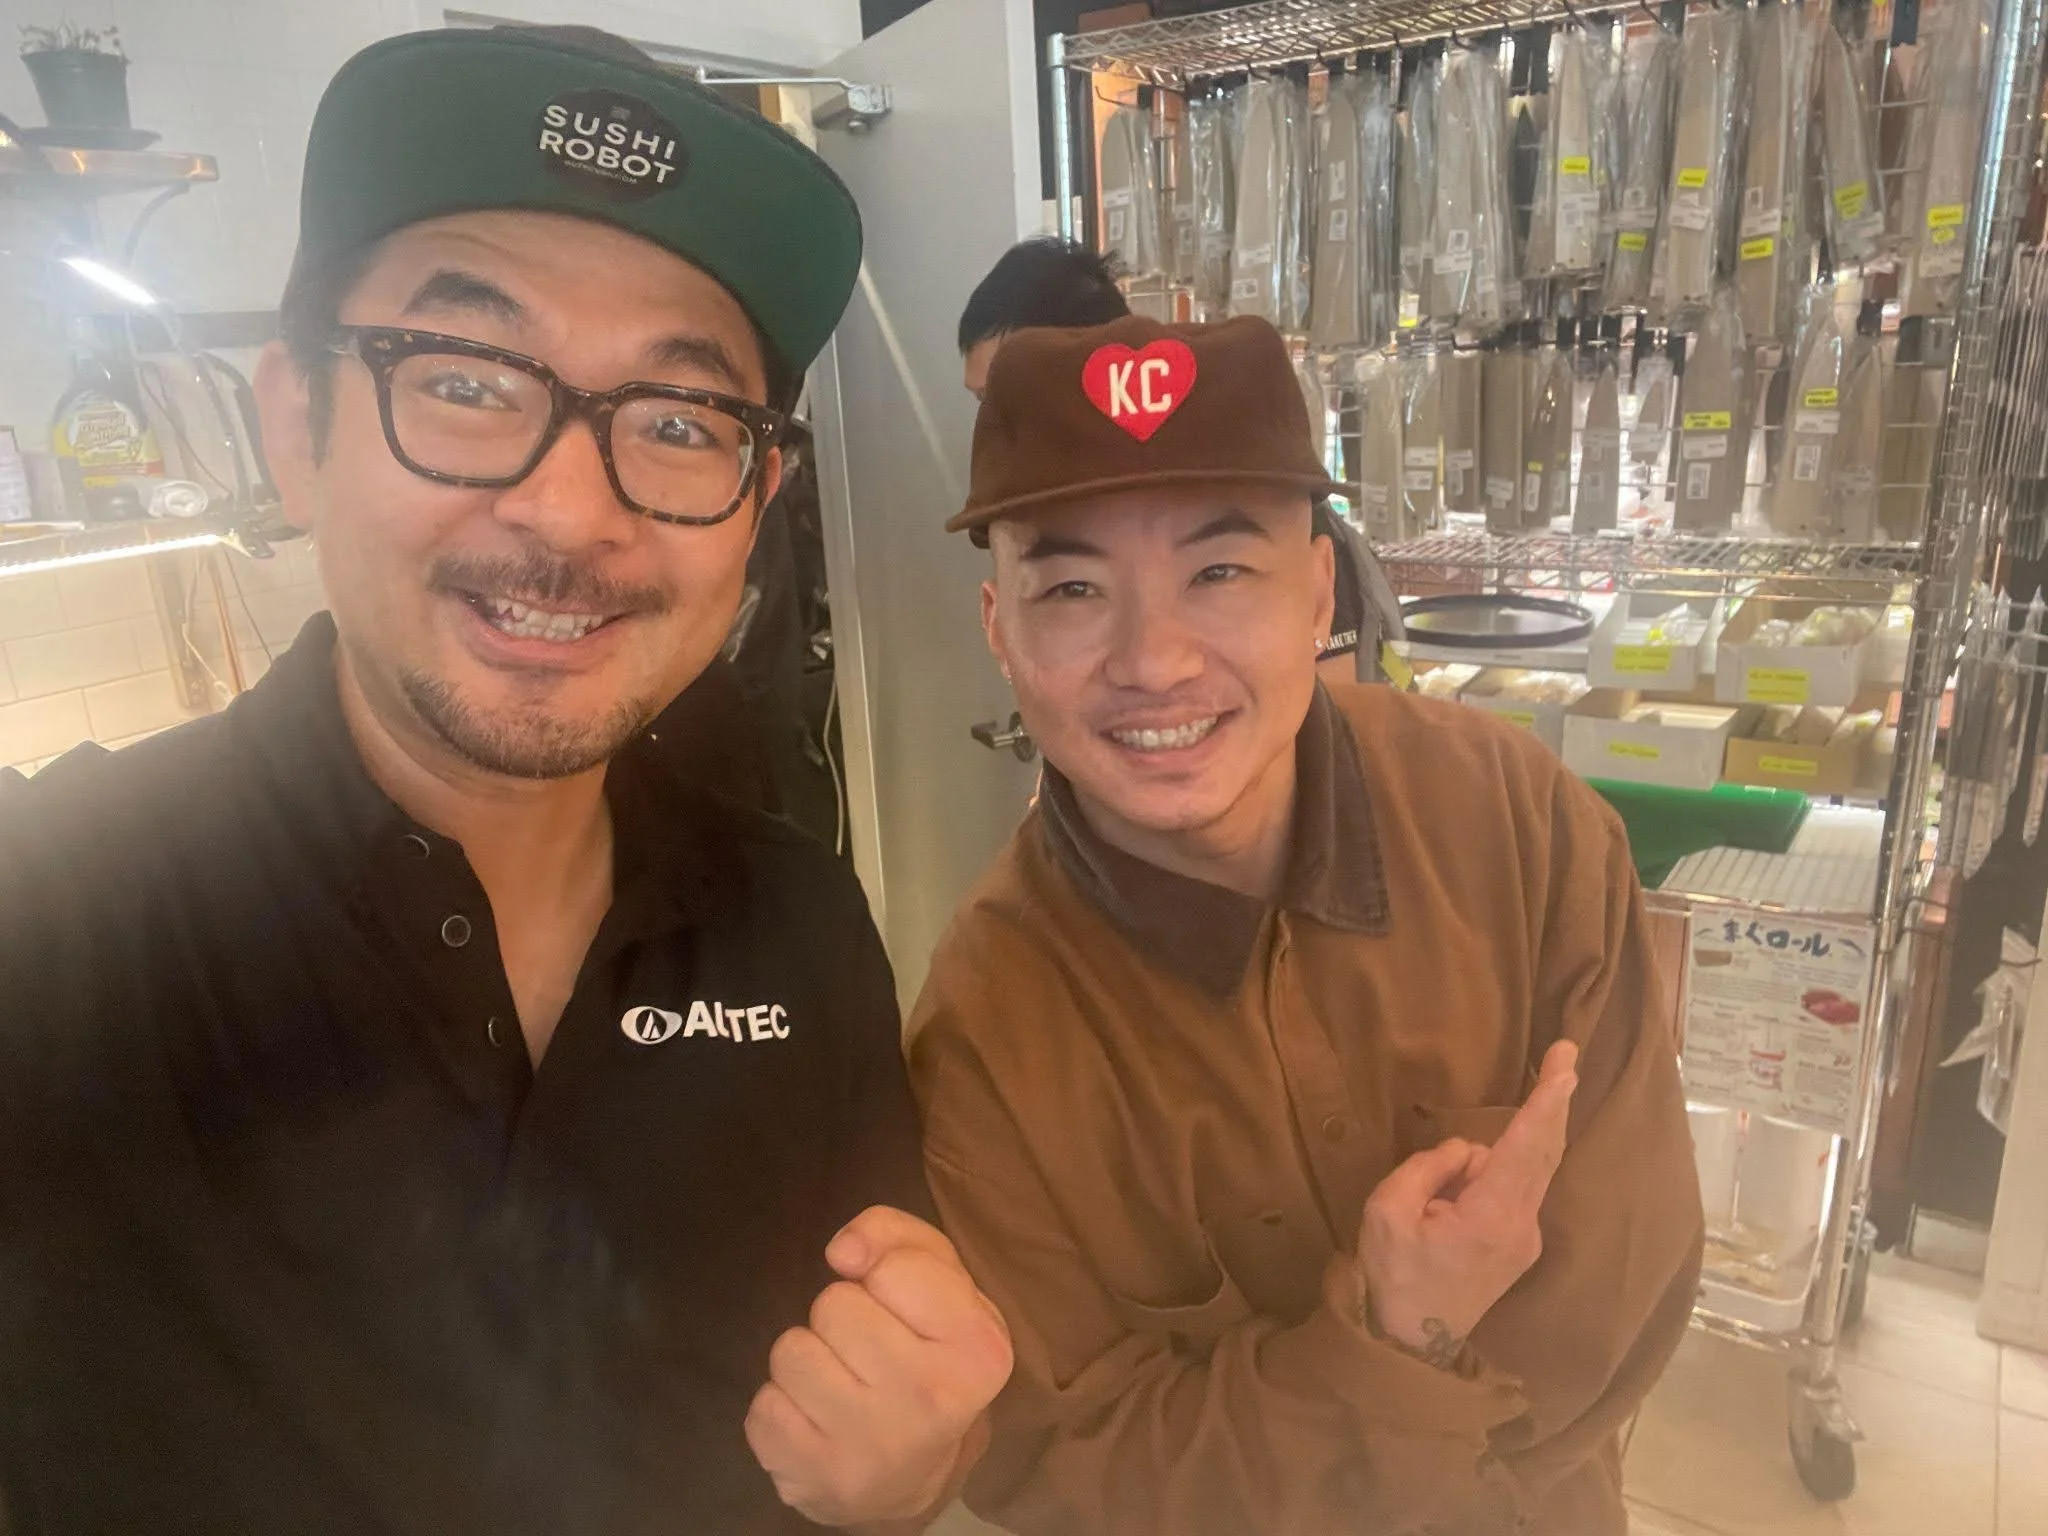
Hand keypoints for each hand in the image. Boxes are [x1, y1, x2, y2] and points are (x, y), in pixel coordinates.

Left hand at [745, 1206, 1013, 1529]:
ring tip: (840, 1383)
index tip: (903, 1309)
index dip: (886, 1277)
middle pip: (834, 1305)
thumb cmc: (924, 1354)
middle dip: (843, 1318)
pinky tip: (817, 1421)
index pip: (893, 1268)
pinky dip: (782, 1406)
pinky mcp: (812, 1480)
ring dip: (808, 1358)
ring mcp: (868, 1448)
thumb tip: (842, 1252)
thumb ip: (896, 1236)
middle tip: (868, 1351)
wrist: (910, 1477)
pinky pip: (763, 1406)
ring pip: (791, 1351)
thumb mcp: (938, 1281)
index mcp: (977, 1350)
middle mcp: (930, 1401)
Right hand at [1355, 1041, 1579, 1365]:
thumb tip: (1466, 1153)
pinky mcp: (1521, 1245)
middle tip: (1565, 1053)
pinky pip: (1512, 1189)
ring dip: (1494, 1155)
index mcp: (1490, 1218)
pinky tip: (1447, 1205)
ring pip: (1525, 1170)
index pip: (1526, 1148)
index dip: (1546, 1104)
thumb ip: (1427, 1168)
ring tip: (1433, 1203)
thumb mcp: (1387, 1212)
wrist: (1413, 1344)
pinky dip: (1491, 1174)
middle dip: (1555, 1101)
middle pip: (1546, 1151)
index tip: (1567, 1068)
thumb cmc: (1393, 1277)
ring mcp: (1527, 1238)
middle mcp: (1522, 1226)